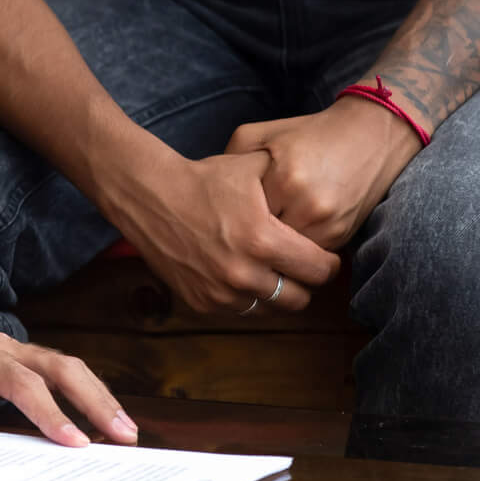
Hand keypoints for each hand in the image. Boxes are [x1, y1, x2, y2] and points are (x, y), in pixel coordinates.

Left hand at [0, 321, 136, 446]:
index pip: (17, 380)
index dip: (47, 410)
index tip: (71, 440)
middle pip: (56, 365)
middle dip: (93, 398)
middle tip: (123, 434)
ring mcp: (5, 351)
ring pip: (61, 366)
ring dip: (95, 396)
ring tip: (122, 430)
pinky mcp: (8, 362)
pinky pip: (50, 374)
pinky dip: (78, 395)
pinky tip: (93, 422)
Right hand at [109, 153, 340, 314]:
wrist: (150, 196)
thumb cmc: (204, 179)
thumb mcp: (253, 170)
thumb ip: (291, 187)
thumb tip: (324, 199)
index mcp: (263, 241)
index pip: (319, 270)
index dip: (329, 263)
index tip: (325, 256)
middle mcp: (243, 274)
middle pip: (300, 298)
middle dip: (305, 282)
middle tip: (300, 265)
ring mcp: (221, 293)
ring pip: (271, 309)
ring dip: (277, 293)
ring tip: (273, 271)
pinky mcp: (202, 302)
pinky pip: (241, 310)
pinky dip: (247, 297)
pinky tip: (244, 274)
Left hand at [226, 98, 421, 249]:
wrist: (370, 135)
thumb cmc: (307, 134)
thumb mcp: (259, 135)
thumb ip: (229, 160)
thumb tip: (206, 194)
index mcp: (283, 179)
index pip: (243, 217)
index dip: (228, 220)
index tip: (218, 219)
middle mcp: (308, 206)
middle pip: (264, 243)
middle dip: (247, 244)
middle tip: (230, 239)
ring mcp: (329, 225)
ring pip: (286, 256)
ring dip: (270, 252)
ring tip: (252, 240)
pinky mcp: (344, 235)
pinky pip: (307, 255)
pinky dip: (293, 252)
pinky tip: (282, 237)